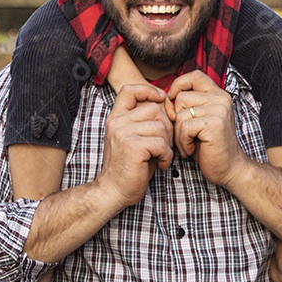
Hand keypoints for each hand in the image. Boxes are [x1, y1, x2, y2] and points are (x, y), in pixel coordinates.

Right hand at [96, 84, 173, 209]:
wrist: (113, 191)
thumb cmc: (129, 166)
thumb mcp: (133, 137)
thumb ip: (144, 120)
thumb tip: (167, 105)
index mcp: (116, 117)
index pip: (130, 89)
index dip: (149, 90)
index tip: (161, 101)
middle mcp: (117, 122)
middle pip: (154, 109)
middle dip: (167, 126)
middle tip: (165, 144)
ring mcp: (123, 133)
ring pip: (160, 126)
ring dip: (167, 143)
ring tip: (161, 155)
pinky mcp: (133, 147)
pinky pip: (162, 144)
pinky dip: (167, 156)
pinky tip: (161, 164)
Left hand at [167, 71, 248, 186]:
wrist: (228, 169)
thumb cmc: (208, 147)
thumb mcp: (197, 121)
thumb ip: (187, 106)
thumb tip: (165, 97)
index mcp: (218, 95)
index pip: (195, 75)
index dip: (180, 84)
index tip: (173, 100)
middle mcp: (221, 99)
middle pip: (182, 98)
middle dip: (177, 120)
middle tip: (185, 136)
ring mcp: (219, 110)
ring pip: (181, 114)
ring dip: (179, 134)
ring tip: (188, 144)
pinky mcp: (214, 123)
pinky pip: (184, 127)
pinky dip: (183, 142)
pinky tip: (191, 150)